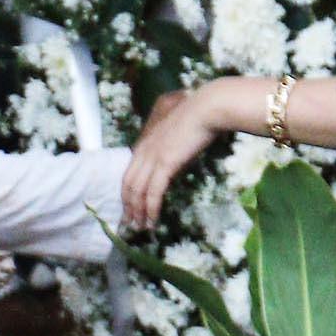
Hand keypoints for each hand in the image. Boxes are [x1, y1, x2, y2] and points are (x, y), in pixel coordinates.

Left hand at [124, 77, 251, 227]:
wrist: (208, 107)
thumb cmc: (198, 116)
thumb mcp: (177, 133)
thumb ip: (170, 147)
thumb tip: (174, 160)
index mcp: (144, 143)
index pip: (129, 173)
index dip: (126, 192)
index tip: (128, 207)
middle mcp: (143, 150)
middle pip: (128, 185)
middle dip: (127, 207)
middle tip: (129, 224)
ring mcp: (152, 157)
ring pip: (137, 192)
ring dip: (138, 213)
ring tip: (141, 228)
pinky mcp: (165, 163)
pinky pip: (153, 193)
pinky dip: (151, 209)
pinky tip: (153, 221)